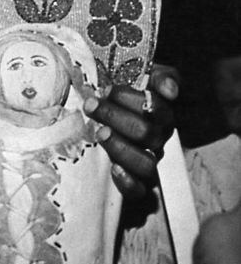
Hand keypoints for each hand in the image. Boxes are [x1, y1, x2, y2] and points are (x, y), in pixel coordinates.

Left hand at [84, 63, 178, 198]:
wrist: (98, 112)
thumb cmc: (117, 92)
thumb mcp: (135, 72)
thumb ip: (158, 76)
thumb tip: (171, 90)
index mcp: (159, 112)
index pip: (156, 107)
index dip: (130, 98)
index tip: (105, 89)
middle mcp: (157, 138)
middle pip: (148, 133)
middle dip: (116, 117)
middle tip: (92, 106)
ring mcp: (147, 160)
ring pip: (146, 163)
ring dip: (121, 148)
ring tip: (100, 133)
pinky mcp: (134, 182)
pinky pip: (139, 191)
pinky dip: (128, 182)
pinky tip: (114, 169)